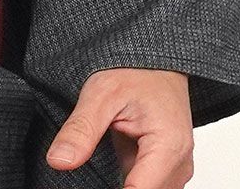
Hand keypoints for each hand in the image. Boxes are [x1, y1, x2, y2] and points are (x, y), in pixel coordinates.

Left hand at [46, 67, 193, 187]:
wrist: (155, 62)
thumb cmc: (134, 72)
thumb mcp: (100, 94)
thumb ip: (81, 130)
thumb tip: (58, 161)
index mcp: (168, 147)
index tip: (87, 179)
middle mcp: (180, 163)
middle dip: (113, 183)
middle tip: (92, 150)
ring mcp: (177, 167)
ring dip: (122, 180)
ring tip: (105, 146)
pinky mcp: (168, 167)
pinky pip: (147, 183)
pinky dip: (129, 178)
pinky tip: (113, 153)